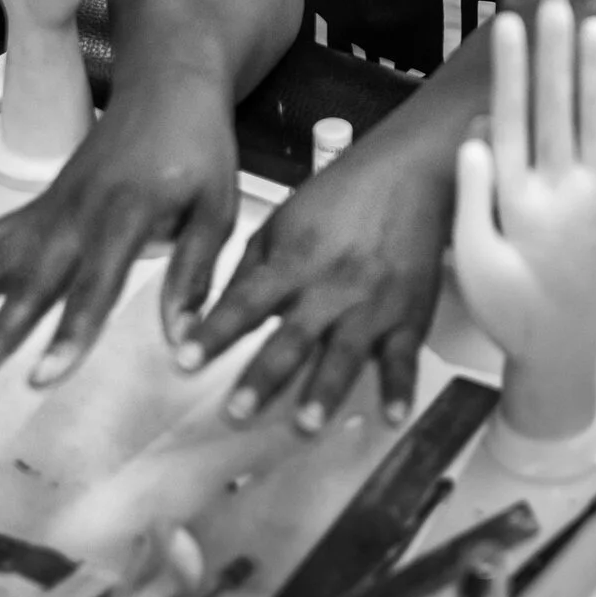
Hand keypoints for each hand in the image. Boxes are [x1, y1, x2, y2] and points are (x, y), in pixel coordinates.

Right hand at [0, 75, 239, 386]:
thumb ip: (194, 273)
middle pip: (31, 279)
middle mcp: (79, 213)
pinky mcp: (40, 202)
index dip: (70, 332)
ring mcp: (52, 206)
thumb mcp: (219, 207)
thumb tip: (184, 344)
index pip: (97, 284)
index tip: (41, 378)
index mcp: (127, 215)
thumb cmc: (200, 148)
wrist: (166, 85)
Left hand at [178, 122, 451, 434]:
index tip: (185, 361)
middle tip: (237, 412)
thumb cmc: (342, 195)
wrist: (410, 170)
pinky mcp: (409, 313)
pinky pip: (403, 355)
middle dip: (263, 377)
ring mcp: (372, 302)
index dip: (214, 333)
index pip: (245, 302)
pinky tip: (392, 416)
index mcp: (293, 261)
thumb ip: (248, 271)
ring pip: (344, 353)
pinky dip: (399, 387)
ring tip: (305, 425)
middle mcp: (330, 285)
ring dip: (324, 391)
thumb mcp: (282, 222)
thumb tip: (211, 315)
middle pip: (291, 336)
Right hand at [454, 0, 595, 440]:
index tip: (507, 24)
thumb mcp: (470, 263)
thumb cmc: (507, 306)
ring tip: (594, 16)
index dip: (511, 69)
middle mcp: (565, 193)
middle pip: (558, 107)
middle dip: (555, 49)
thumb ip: (474, 199)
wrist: (561, 348)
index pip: (514, 120)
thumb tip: (477, 136)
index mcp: (520, 205)